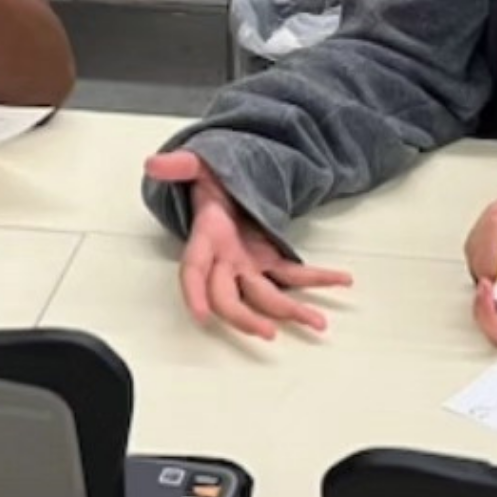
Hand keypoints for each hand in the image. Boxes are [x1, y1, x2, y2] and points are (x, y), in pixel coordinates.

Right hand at [144, 151, 351, 340]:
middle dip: (246, 319)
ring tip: (319, 323)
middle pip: (228, 298)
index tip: (201, 316)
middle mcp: (225, 261)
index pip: (193, 270)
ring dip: (291, 311)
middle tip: (268, 333)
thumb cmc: (211, 180)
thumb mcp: (197, 165)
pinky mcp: (270, 261)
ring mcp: (249, 265)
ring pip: (266, 297)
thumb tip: (154, 163)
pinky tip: (343, 279)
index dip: (194, 294)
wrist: (226, 188)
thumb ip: (179, 165)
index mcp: (205, 238)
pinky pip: (294, 275)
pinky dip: (318, 278)